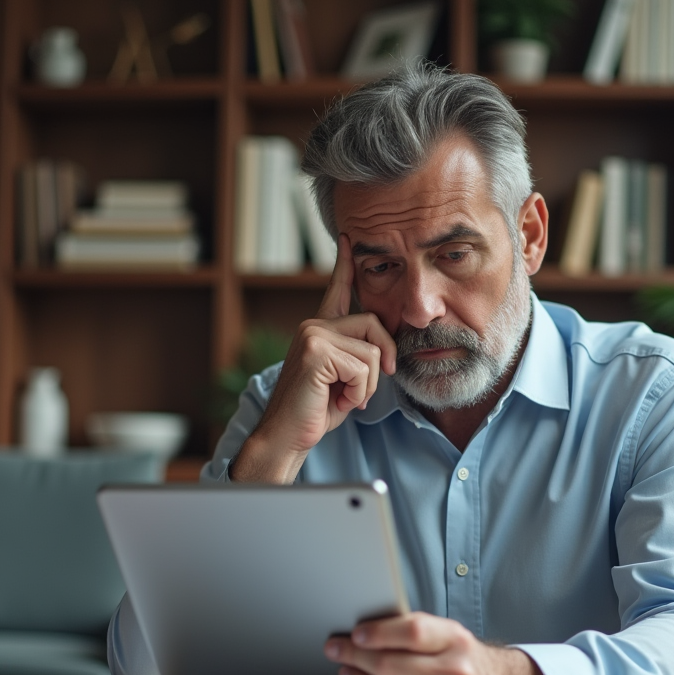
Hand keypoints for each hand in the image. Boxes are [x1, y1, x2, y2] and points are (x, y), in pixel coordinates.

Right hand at [231, 234, 396, 482]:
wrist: (288, 436)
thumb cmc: (316, 411)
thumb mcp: (344, 378)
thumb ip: (358, 356)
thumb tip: (385, 350)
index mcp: (319, 330)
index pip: (337, 291)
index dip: (345, 265)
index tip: (348, 239)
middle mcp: (313, 325)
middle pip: (374, 324)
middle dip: (381, 360)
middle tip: (364, 389)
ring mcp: (312, 335)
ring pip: (371, 350)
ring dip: (367, 383)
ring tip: (344, 398)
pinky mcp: (315, 351)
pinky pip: (362, 366)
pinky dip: (359, 391)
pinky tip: (339, 401)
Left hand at [324, 612, 561, 674]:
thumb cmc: (463, 658)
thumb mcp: (447, 633)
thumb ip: (413, 629)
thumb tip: (363, 630)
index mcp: (457, 642)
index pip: (410, 632)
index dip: (377, 632)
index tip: (355, 633)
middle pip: (389, 666)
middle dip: (354, 656)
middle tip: (336, 649)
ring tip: (347, 671)